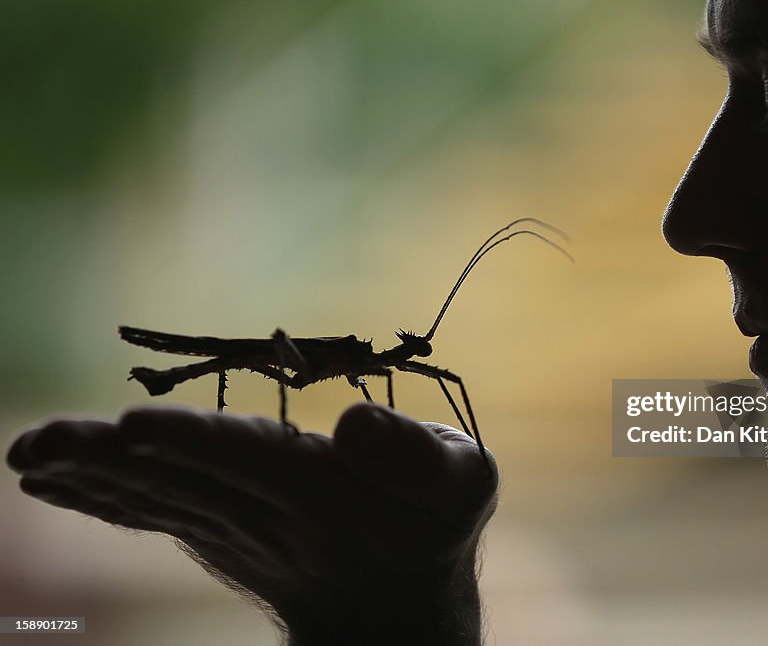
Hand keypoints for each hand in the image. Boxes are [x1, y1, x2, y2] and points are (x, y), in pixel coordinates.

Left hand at [6, 404, 497, 644]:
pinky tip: (53, 477)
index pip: (255, 461)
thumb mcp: (461, 483)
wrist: (394, 608)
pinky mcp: (214, 535)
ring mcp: (233, 533)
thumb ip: (420, 456)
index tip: (134, 426)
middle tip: (36, 445)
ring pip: (156, 500)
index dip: (198, 441)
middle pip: (183, 482)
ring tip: (28, 454)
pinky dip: (100, 497)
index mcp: (326, 497)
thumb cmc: (435, 525)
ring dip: (88, 479)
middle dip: (108, 461)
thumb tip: (355, 424)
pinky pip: (152, 514)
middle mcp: (268, 519)